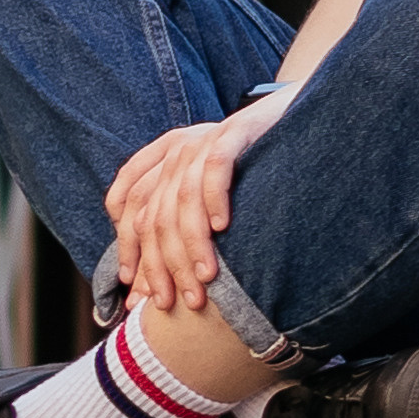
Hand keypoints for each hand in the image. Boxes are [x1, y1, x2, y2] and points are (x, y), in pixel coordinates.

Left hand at [104, 94, 289, 313]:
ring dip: (192, 245)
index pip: (126, 203)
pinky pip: (216, 166)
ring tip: (204, 279)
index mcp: (162, 158)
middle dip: (161, 263)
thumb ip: (176, 229)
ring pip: (184, 198)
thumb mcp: (203, 191)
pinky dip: (214, 198)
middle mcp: (178, 148)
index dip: (126, 248)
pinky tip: (222, 227)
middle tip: (172, 302)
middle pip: (155, 210)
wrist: (292, 115)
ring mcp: (205, 139)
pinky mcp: (236, 132)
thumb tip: (145, 295)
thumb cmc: (248, 167)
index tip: (136, 290)